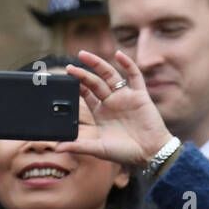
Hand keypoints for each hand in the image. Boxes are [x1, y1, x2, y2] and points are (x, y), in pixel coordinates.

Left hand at [55, 49, 174, 167]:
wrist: (150, 153)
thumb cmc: (125, 153)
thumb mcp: (98, 149)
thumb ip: (78, 146)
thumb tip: (57, 148)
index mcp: (101, 113)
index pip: (86, 94)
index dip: (76, 85)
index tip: (65, 78)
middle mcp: (112, 102)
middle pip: (95, 82)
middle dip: (82, 74)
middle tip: (69, 67)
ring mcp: (126, 97)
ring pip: (110, 75)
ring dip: (97, 64)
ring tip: (83, 55)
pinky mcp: (140, 95)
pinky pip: (134, 76)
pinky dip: (128, 64)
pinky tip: (119, 55)